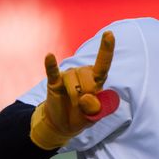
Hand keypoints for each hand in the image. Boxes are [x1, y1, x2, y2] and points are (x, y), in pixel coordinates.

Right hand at [30, 31, 118, 149]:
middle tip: (82, 104)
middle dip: (87, 94)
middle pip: (88, 78)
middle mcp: (83, 73)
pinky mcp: (54, 82)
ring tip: (72, 101)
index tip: (109, 34)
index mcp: (97, 79)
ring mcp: (68, 76)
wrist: (62, 124)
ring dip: (74, 95)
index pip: (103, 64)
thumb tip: (86, 98)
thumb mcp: (94, 117)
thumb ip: (95, 109)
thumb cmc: (81, 116)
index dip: (106, 49)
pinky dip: (51, 65)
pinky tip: (49, 56)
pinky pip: (53, 72)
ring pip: (74, 81)